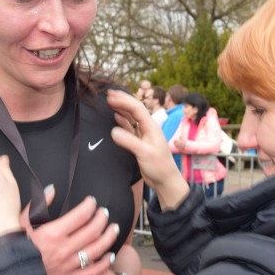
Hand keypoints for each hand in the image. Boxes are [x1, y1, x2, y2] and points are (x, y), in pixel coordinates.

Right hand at [19, 186, 118, 274]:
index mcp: (52, 234)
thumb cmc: (13, 251)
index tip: (92, 202)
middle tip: (104, 213)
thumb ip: (37, 206)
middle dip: (102, 218)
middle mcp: (63, 249)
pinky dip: (105, 263)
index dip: (89, 206)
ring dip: (108, 237)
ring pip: (97, 249)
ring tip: (114, 228)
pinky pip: (93, 271)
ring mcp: (69, 266)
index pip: (80, 215)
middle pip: (93, 230)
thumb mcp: (20, 225)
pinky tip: (110, 256)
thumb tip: (51, 189)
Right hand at [108, 89, 189, 208]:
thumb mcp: (144, 154)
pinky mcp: (140, 142)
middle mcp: (148, 128)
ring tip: (110, 101)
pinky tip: (116, 117)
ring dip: (121, 108)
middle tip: (108, 93)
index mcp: (151, 127)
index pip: (136, 109)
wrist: (165, 180)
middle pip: (134, 109)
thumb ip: (129, 142)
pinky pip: (130, 127)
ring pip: (131, 117)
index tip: (109, 97)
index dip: (123, 101)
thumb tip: (113, 131)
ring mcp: (144, 134)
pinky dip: (122, 121)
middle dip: (122, 100)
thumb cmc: (159, 167)